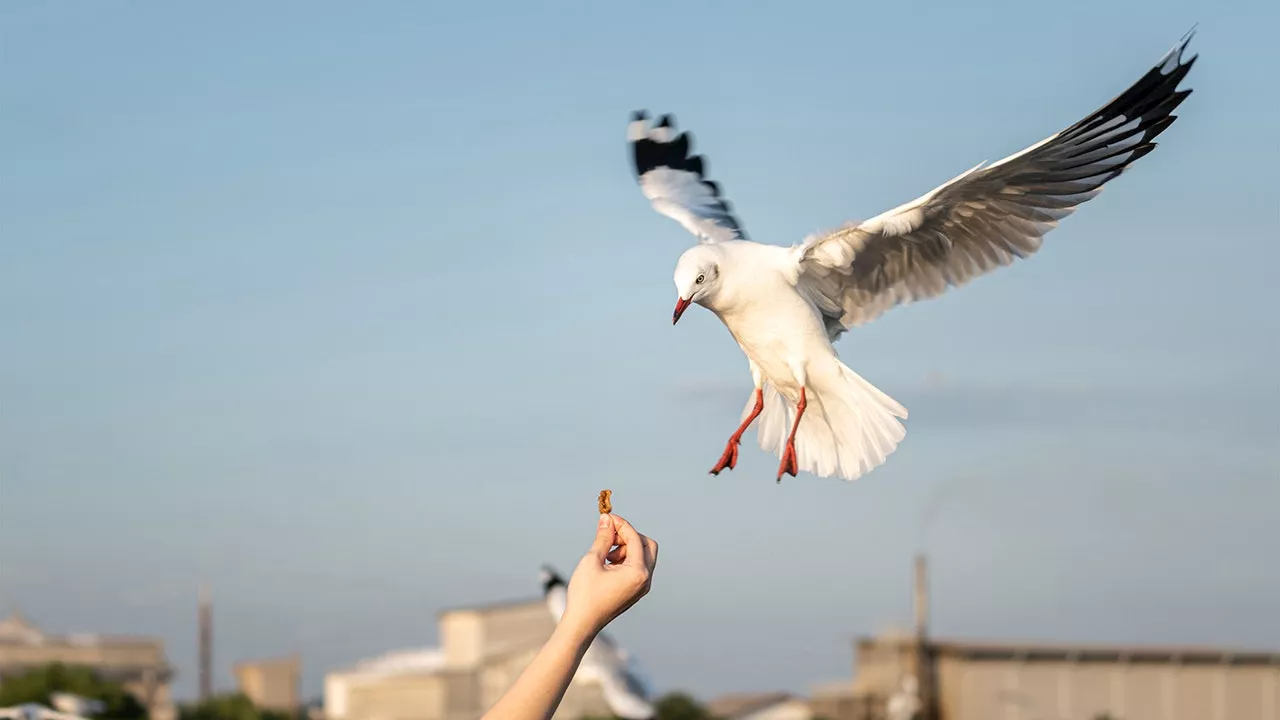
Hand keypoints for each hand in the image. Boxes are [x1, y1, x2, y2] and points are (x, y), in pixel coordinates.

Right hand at [563, 513, 657, 635]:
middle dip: (629, 536)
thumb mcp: (592, 560)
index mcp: (638, 572)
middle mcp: (645, 580)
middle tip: (608, 536)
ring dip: (626, 548)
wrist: (582, 624)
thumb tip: (607, 519)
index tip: (606, 517)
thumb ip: (603, 537)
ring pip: (643, 556)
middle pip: (647, 545)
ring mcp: (642, 587)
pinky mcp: (636, 591)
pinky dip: (626, 559)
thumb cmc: (585, 594)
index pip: (635, 538)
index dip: (621, 524)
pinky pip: (638, 567)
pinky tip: (607, 563)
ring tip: (605, 554)